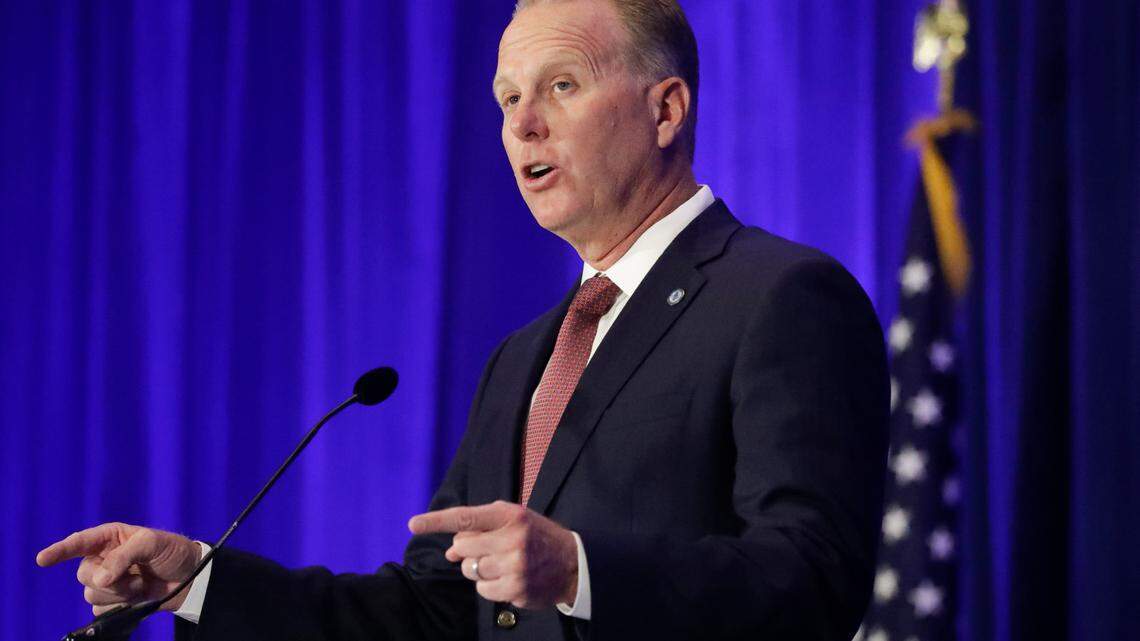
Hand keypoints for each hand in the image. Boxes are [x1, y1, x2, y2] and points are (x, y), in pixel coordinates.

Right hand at [36, 523, 201, 614]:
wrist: (191, 577)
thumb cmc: (172, 552)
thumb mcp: (151, 544)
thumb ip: (123, 557)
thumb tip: (99, 579)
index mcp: (110, 538)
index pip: (79, 543)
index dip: (59, 551)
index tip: (42, 559)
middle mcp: (104, 558)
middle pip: (83, 574)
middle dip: (107, 580)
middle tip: (134, 576)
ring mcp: (108, 581)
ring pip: (90, 594)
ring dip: (117, 594)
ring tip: (140, 585)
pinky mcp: (114, 600)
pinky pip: (100, 609)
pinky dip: (118, 606)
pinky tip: (136, 597)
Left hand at [408, 501, 577, 608]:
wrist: (574, 563)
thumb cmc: (535, 537)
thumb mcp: (514, 520)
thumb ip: (481, 529)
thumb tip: (450, 552)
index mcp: (510, 515)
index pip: (465, 516)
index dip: (436, 521)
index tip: (413, 524)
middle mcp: (512, 538)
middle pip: (463, 548)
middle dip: (467, 551)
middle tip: (486, 549)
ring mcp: (515, 565)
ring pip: (471, 571)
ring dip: (480, 569)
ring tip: (503, 563)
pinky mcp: (516, 589)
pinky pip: (483, 590)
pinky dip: (489, 586)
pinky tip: (508, 578)